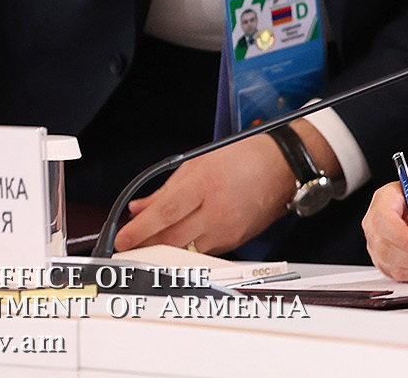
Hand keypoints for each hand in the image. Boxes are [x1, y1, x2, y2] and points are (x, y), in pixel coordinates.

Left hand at [113, 120, 332, 253]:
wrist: (285, 165)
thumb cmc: (245, 156)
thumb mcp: (199, 162)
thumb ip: (166, 188)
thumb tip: (140, 207)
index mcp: (205, 184)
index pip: (165, 213)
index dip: (139, 230)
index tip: (122, 239)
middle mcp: (217, 211)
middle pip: (172, 239)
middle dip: (145, 247)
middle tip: (128, 248)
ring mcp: (228, 229)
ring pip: (186, 251)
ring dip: (164, 251)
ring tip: (148, 248)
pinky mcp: (236, 241)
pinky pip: (204, 251)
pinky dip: (187, 249)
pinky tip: (178, 243)